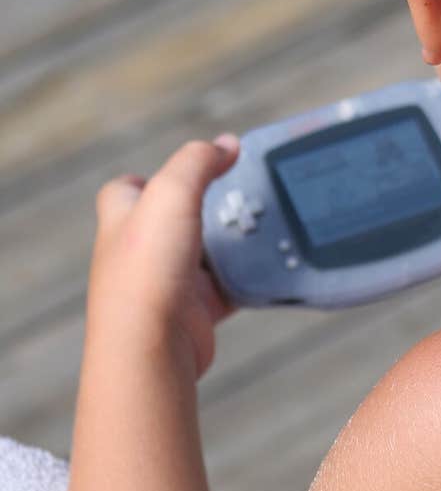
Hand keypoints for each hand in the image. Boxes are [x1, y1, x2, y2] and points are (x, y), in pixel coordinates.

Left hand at [87, 135, 240, 377]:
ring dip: (229, 243)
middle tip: (239, 193)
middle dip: (204, 207)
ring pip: (203, 254)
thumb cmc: (147, 269)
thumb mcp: (172, 193)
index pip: (127, 189)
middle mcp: (139, 251)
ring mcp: (166, 282)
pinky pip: (226, 289)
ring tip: (262, 225)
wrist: (151, 346)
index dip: (152, 176)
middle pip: (172, 220)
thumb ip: (198, 162)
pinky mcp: (193, 311)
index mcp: (122, 219)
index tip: (189, 170)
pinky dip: (246, 279)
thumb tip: (225, 144)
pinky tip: (267, 266)